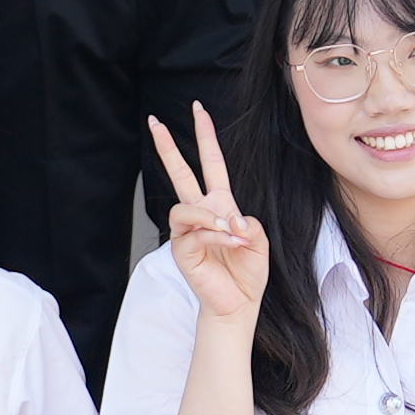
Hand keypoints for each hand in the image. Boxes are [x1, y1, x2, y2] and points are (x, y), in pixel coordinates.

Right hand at [146, 103, 269, 323]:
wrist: (238, 304)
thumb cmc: (247, 274)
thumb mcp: (259, 242)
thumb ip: (249, 224)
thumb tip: (229, 217)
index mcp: (221, 205)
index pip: (211, 164)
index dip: (205, 137)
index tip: (198, 111)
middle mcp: (201, 213)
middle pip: (180, 173)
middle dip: (168, 146)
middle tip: (155, 122)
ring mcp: (188, 231)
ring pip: (185, 206)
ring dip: (210, 216)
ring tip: (230, 231)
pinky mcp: (182, 249)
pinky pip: (194, 231)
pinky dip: (214, 234)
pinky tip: (227, 241)